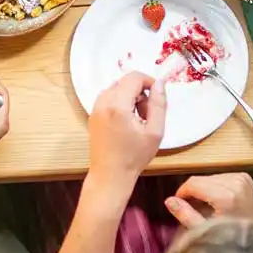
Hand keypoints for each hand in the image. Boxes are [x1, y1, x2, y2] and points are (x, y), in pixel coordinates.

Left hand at [86, 71, 164, 187]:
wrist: (110, 175)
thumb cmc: (134, 157)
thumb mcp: (155, 131)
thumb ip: (159, 104)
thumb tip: (159, 84)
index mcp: (118, 105)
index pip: (134, 77)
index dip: (149, 82)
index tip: (157, 96)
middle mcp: (103, 103)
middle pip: (124, 82)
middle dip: (139, 91)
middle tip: (147, 114)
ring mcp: (95, 109)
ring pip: (116, 89)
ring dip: (129, 97)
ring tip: (137, 119)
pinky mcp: (92, 116)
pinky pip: (108, 98)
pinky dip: (119, 103)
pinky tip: (126, 121)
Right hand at [164, 172, 252, 228]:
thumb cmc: (234, 241)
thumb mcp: (205, 231)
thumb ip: (186, 215)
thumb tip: (169, 201)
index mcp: (226, 196)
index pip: (194, 183)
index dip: (182, 192)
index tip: (178, 204)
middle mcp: (236, 183)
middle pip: (202, 179)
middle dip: (194, 192)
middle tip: (193, 210)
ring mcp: (243, 179)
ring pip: (211, 177)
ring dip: (205, 190)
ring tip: (206, 209)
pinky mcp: (246, 179)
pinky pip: (221, 178)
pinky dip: (216, 188)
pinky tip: (218, 203)